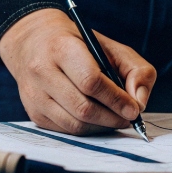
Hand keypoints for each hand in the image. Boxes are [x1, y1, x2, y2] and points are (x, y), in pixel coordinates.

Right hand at [0, 8, 156, 134]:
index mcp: (62, 48)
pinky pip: (65, 130)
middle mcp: (42, 71)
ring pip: (74, 124)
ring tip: (116, 119)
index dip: (116, 99)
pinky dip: (87, 129)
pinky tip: (98, 120)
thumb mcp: (112, 47)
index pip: (90, 81)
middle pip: (83, 108)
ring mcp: (34, 94)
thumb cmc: (79, 45)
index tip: (134, 109)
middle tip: (128, 118)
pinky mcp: (33, 111)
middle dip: (112, 117)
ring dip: (101, 127)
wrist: (33, 42)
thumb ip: (136, 70)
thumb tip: (139, 102)